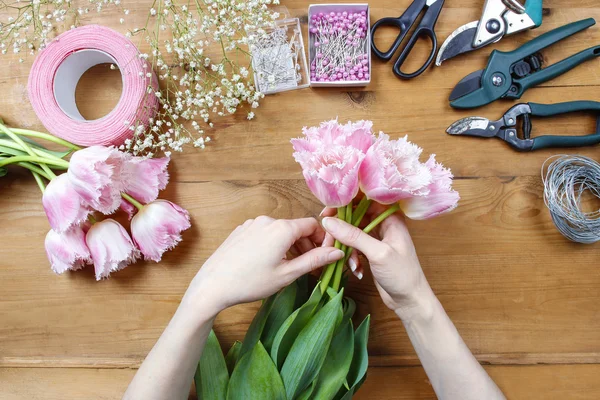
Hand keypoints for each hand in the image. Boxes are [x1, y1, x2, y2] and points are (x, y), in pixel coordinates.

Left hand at [183, 216, 344, 315]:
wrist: (213, 285)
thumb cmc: (251, 282)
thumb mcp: (287, 274)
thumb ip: (314, 260)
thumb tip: (338, 252)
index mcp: (282, 228)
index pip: (312, 225)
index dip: (321, 240)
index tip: (323, 256)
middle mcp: (268, 220)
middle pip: (296, 228)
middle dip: (305, 245)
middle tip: (308, 267)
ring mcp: (252, 224)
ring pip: (280, 231)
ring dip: (289, 246)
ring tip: (288, 268)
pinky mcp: (241, 230)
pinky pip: (264, 233)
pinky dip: (273, 244)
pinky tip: (268, 263)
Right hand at [321, 204, 433, 319]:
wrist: (410, 300)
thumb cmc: (402, 275)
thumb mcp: (378, 253)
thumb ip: (353, 236)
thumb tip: (328, 222)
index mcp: (390, 217)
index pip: (365, 199)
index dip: (347, 201)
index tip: (329, 210)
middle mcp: (383, 224)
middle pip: (355, 214)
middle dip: (341, 226)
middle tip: (327, 234)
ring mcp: (377, 238)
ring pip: (352, 231)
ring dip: (345, 245)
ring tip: (345, 258)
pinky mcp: (371, 251)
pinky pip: (354, 246)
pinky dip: (351, 255)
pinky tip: (356, 268)